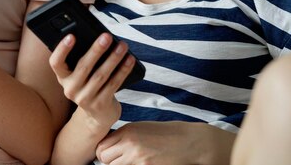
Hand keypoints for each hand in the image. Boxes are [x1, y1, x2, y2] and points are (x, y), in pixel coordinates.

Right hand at [50, 33, 134, 131]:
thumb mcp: (80, 76)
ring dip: (113, 58)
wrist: (98, 116)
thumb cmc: (90, 86)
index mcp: (63, 78)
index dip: (61, 50)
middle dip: (96, 50)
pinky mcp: (100, 104)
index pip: (56, 63)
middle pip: (83, 67)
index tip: (71, 36)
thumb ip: (83, 61)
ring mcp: (85, 99)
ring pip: (101, 75)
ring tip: (122, 46)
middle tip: (107, 36)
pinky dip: (123, 70)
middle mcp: (71, 89)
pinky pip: (113, 84)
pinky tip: (129, 60)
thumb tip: (100, 39)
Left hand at [96, 121, 213, 164]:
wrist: (190, 141)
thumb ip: (124, 137)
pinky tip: (142, 164)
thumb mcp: (141, 129)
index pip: (101, 146)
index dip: (104, 153)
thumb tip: (109, 147)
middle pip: (104, 158)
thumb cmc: (166, 135)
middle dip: (109, 162)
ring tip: (132, 162)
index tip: (112, 156)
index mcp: (127, 130)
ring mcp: (137, 155)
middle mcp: (129, 142)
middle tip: (121, 161)